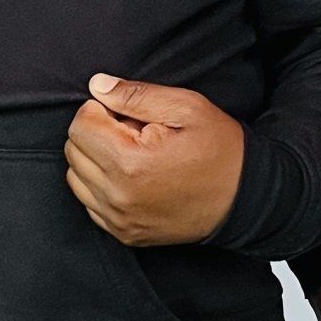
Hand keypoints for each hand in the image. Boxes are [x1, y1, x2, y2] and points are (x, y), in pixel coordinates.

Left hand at [64, 74, 245, 246]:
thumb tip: (96, 86)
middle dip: (96, 134)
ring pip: (76, 178)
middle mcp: (118, 196)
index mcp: (129, 162)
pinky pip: (90, 204)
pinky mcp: (124, 234)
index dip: (101, 110)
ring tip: (131, 155)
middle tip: (132, 132)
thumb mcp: (186, 108)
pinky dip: (101, 187)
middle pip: (74, 151)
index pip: (80, 125)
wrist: (245, 198)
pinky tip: (131, 177)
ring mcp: (119, 220)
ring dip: (95, 160)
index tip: (126, 113)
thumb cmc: (220, 150)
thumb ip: (135, 94)